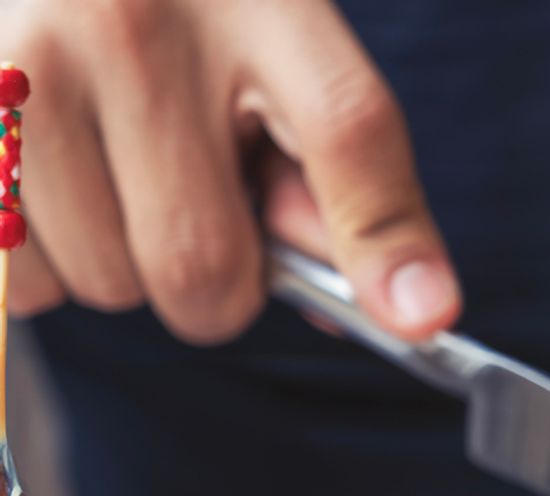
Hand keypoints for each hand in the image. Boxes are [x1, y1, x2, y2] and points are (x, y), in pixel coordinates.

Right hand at [1, 0, 458, 342]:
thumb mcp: (275, 48)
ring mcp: (26, 55)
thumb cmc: (181, 6)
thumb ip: (332, 172)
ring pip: (103, 281)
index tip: (420, 320)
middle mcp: (136, 18)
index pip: (345, 132)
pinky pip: (16, 277)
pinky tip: (50, 184)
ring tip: (110, 175)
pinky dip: (42, 265)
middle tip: (198, 219)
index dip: (386, 239)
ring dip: (119, 270)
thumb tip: (386, 307)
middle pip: (202, 263)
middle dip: (215, 285)